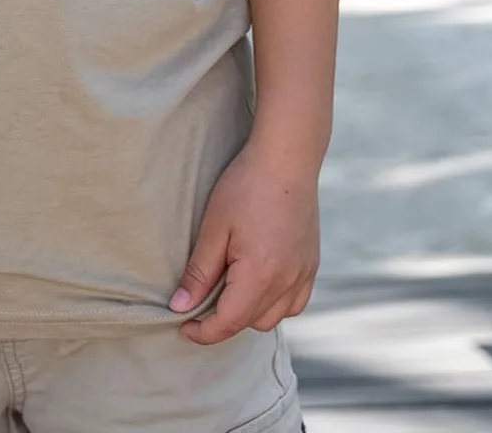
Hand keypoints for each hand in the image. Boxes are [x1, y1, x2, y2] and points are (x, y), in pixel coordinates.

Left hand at [168, 141, 319, 344]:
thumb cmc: (246, 186)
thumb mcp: (214, 227)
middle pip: (251, 323)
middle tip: (201, 299)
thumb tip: (179, 307)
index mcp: (260, 275)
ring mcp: (304, 274)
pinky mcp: (311, 265)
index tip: (184, 325)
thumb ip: (198, 272)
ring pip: (274, 317)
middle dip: (224, 320)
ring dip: (250, 313)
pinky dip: (274, 303)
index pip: (229, 323)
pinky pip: (294, 303)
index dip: (203, 331)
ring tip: (229, 288)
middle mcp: (287, 281)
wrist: (286, 158)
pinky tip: (259, 282)